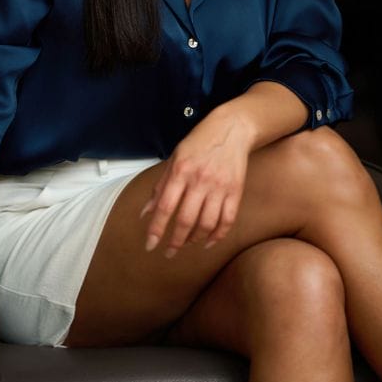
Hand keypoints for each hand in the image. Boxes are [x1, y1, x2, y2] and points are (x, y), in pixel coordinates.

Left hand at [141, 101, 253, 256]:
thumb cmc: (198, 143)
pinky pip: (227, 221)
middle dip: (175, 241)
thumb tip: (145, 213)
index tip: (150, 245)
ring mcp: (220, 187)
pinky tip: (207, 242)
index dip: (156, 229)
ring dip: (194, 240)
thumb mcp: (174, 158)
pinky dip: (217, 236)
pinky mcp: (236, 191)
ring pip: (207, 224)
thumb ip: (160, 186)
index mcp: (181, 170)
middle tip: (168, 252)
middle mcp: (200, 180)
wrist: (231, 129)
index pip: (165, 206)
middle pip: (186, 220)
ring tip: (186, 243)